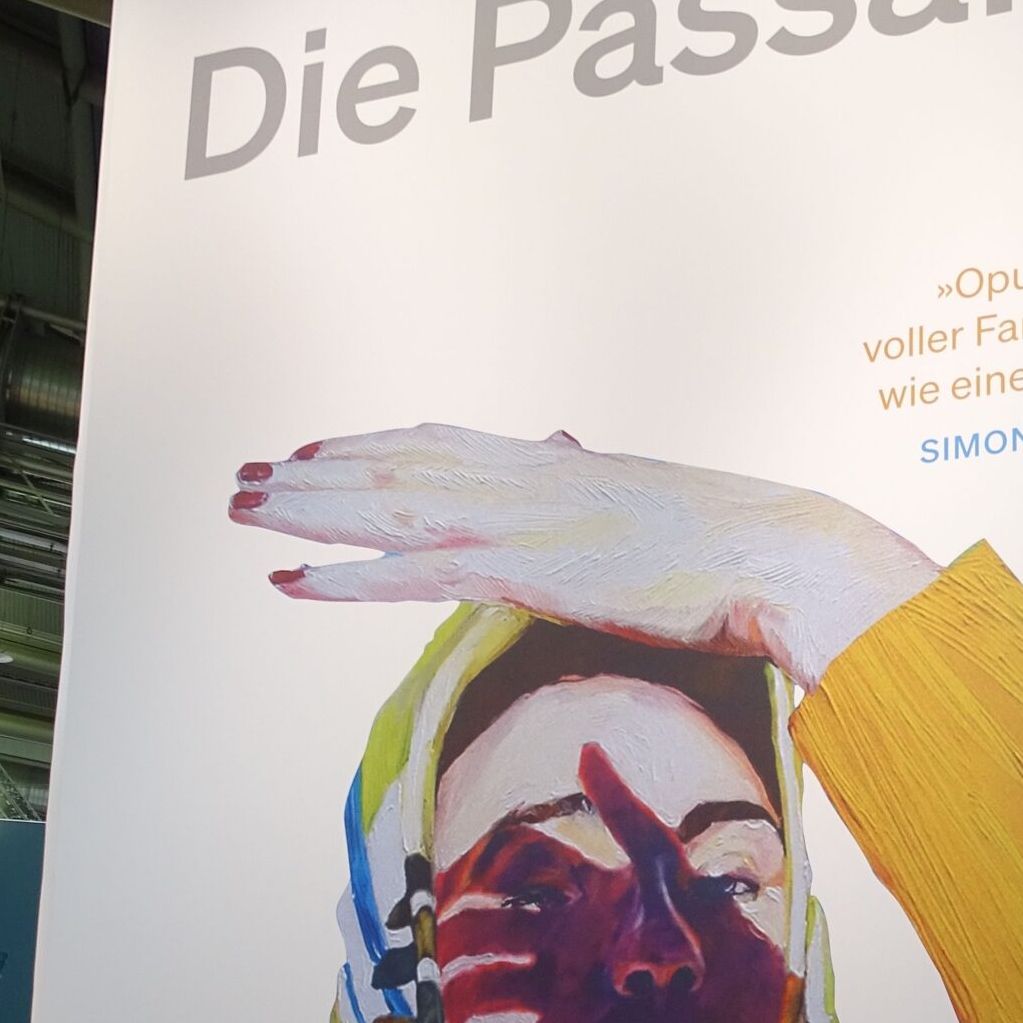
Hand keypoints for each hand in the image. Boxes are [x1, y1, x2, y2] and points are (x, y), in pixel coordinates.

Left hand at [229, 424, 937, 688]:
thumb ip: (599, 473)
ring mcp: (522, 521)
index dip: (367, 445)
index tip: (312, 448)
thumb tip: (568, 440)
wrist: (781, 555)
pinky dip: (348, 577)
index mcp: (556, 463)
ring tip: (242, 513)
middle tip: (242, 479)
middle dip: (312, 473)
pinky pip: (413, 574)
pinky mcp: (528, 571)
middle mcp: (525, 477)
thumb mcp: (656, 496)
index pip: (439, 443)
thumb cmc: (737, 544)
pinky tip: (295, 581)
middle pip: (393, 465)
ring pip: (387, 507)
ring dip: (307, 511)